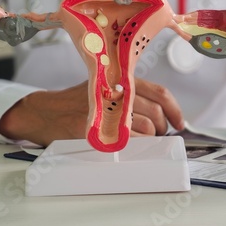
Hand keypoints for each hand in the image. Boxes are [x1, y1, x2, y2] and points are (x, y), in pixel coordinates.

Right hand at [0, 79, 183, 145]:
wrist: (46, 112)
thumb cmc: (77, 103)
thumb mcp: (106, 89)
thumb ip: (131, 96)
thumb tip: (159, 115)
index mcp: (123, 80)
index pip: (160, 93)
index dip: (174, 110)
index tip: (179, 123)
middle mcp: (118, 91)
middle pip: (156, 112)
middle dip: (162, 128)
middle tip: (156, 135)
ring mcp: (108, 108)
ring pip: (146, 126)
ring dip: (150, 138)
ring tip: (141, 141)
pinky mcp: (97, 124)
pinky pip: (129, 137)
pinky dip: (135, 144)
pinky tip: (129, 145)